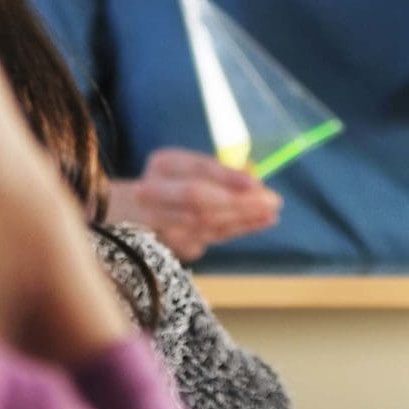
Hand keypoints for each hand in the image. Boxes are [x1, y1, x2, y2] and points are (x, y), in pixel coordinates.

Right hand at [108, 149, 281, 261]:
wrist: (135, 213)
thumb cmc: (174, 182)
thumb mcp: (192, 166)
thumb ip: (219, 172)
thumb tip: (253, 179)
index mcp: (164, 163)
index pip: (197, 171)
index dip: (227, 178)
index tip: (256, 183)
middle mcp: (154, 192)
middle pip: (199, 199)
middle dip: (240, 202)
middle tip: (273, 201)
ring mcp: (159, 222)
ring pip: (207, 223)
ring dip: (244, 219)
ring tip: (272, 212)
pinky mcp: (171, 245)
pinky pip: (211, 237)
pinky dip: (238, 230)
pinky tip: (260, 222)